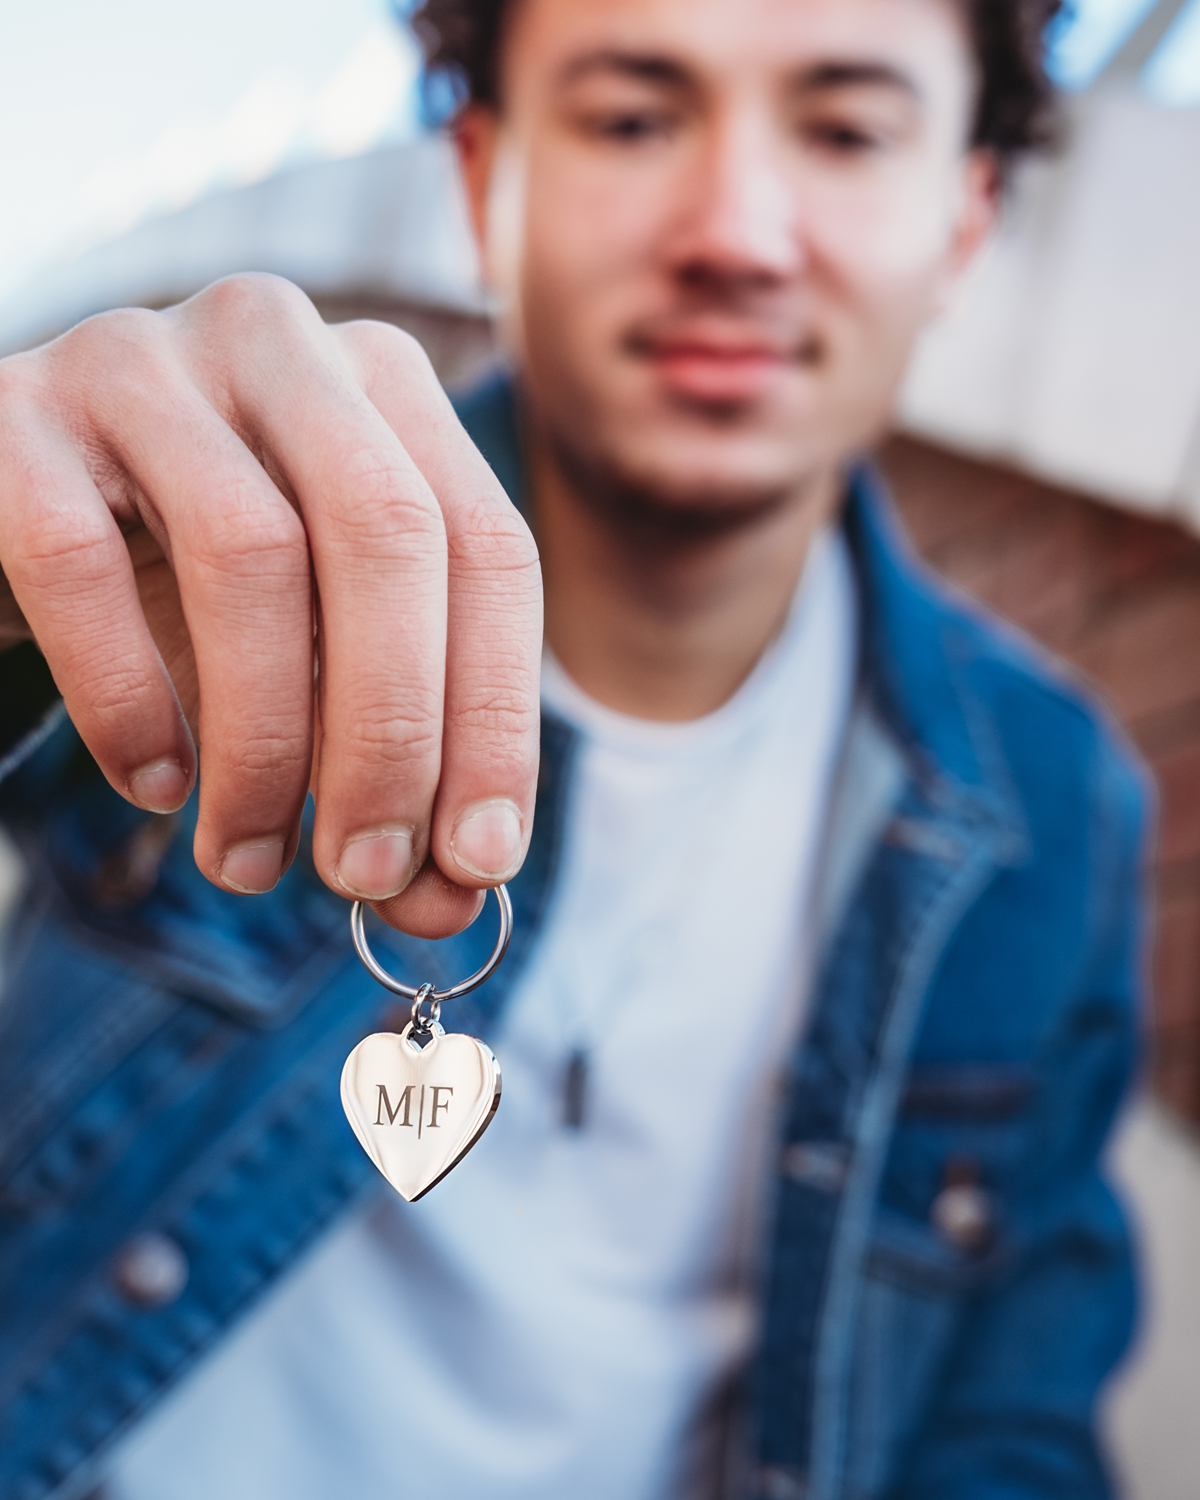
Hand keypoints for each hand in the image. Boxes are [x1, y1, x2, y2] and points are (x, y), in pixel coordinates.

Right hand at [0, 274, 541, 936]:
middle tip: (366, 873)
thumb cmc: (193, 590)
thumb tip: (452, 900)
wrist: (12, 514)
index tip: (480, 860)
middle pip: (389, 534)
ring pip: (250, 552)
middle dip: (392, 733)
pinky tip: (156, 783)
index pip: (490, 549)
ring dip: (263, 742)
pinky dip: (129, 697)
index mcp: (387, 388)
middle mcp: (282, 341)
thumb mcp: (314, 660)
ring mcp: (145, 357)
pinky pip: (80, 562)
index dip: (496, 715)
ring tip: (248, 859)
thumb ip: (390, 762)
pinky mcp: (15, 410)